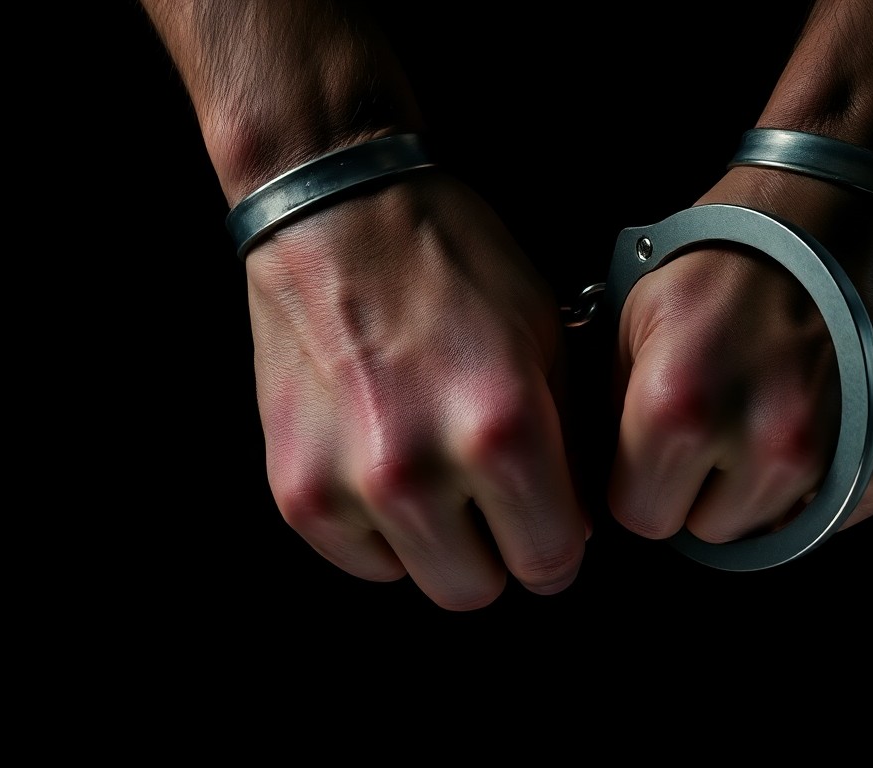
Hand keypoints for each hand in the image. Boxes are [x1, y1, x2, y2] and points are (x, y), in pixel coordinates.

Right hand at [245, 171, 587, 609]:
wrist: (337, 213)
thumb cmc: (449, 262)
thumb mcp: (545, 335)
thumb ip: (570, 441)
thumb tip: (579, 524)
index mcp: (502, 429)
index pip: (551, 559)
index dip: (560, 544)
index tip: (550, 527)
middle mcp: (420, 471)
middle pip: (480, 590)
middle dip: (499, 554)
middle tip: (494, 506)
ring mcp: (346, 485)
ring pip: (419, 581)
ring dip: (439, 545)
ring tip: (439, 477)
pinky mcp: (293, 490)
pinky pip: (358, 559)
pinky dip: (378, 531)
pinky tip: (386, 468)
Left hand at [608, 166, 872, 543]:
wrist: (846, 202)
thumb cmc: (734, 250)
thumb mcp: (637, 313)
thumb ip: (611, 409)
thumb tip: (598, 480)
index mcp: (679, 409)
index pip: (638, 515)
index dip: (644, 479)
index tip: (659, 445)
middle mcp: (765, 445)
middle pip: (707, 531)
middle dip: (704, 488)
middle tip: (723, 415)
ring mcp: (840, 458)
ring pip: (774, 532)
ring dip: (764, 488)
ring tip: (771, 409)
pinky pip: (836, 517)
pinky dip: (825, 483)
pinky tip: (821, 415)